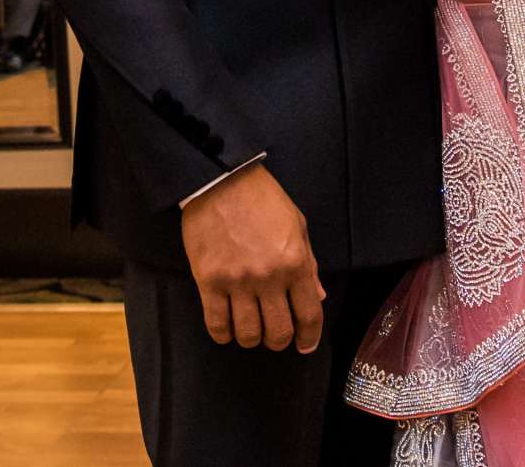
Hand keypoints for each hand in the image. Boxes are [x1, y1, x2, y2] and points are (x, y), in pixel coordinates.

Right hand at [179, 164, 324, 353]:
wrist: (220, 179)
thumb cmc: (262, 199)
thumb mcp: (296, 225)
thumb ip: (308, 264)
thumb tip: (316, 297)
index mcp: (295, 262)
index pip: (308, 315)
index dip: (309, 337)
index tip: (304, 345)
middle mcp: (268, 277)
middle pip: (278, 332)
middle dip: (279, 340)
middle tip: (274, 334)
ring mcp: (237, 281)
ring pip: (248, 334)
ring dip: (251, 338)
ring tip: (249, 329)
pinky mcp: (208, 280)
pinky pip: (217, 324)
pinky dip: (223, 334)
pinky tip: (226, 329)